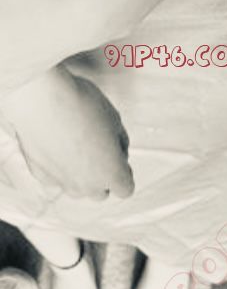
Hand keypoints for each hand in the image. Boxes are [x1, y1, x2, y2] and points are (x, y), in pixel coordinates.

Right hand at [1, 66, 133, 200]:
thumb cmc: (80, 104)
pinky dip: (56, 167)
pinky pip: (54, 178)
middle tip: (95, 151)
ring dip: (79, 176)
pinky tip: (54, 146)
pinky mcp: (41, 175)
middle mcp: (89, 186)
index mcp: (113, 175)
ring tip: (74, 149)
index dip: (123, 171)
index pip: (125, 188)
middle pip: (101, 192)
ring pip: (77, 189)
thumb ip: (120, 141)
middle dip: (101, 175)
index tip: (117, 156)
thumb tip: (118, 150)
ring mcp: (64, 183)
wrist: (39, 97)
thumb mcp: (114, 118)